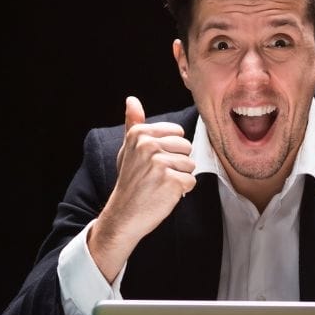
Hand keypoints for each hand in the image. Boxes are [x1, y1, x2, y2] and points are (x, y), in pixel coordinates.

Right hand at [89, 96, 195, 280]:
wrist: (124, 214)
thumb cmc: (130, 181)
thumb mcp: (128, 149)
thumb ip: (134, 123)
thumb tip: (131, 99)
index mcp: (140, 134)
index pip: (178, 133)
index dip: (171, 151)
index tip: (153, 162)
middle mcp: (148, 145)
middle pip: (187, 148)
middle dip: (177, 164)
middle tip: (157, 176)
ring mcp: (159, 164)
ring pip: (191, 165)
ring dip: (180, 178)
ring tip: (160, 185)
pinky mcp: (171, 182)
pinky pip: (191, 181)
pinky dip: (182, 191)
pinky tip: (164, 194)